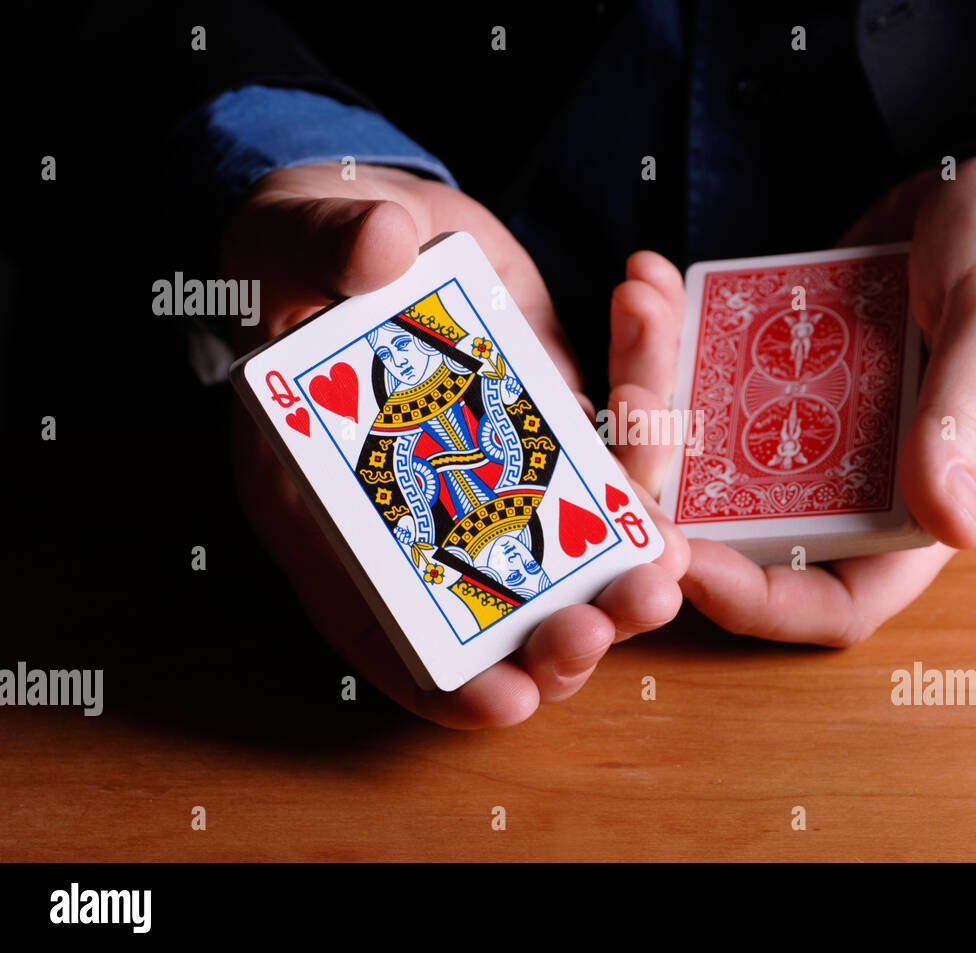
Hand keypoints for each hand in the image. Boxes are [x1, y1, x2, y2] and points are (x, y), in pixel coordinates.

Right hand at [224, 163, 687, 725]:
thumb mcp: (290, 243)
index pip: (382, 622)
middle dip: (578, 622)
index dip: (444, 679)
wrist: (373, 226)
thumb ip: (325, 248)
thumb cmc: (303, 254)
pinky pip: (614, 436)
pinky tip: (642, 300)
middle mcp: (425, 511)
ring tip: (671, 491)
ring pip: (581, 539)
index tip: (512, 701)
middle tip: (640, 600)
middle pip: (504, 607)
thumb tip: (381, 248)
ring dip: (637, 531)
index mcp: (333, 502)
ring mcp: (500, 476)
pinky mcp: (553, 429)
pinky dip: (640, 383)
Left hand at [610, 150, 975, 645]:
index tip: (682, 555)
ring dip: (652, 386)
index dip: (755, 600)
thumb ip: (975, 415)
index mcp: (923, 507)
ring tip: (636, 306)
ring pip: (699, 445)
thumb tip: (953, 526)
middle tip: (627, 401)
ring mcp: (805, 421)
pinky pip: (701, 366)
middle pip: (734, 523)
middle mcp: (852, 480)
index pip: (834, 600)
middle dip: (665, 478)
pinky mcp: (773, 361)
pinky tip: (648, 275)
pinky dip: (666, 329)